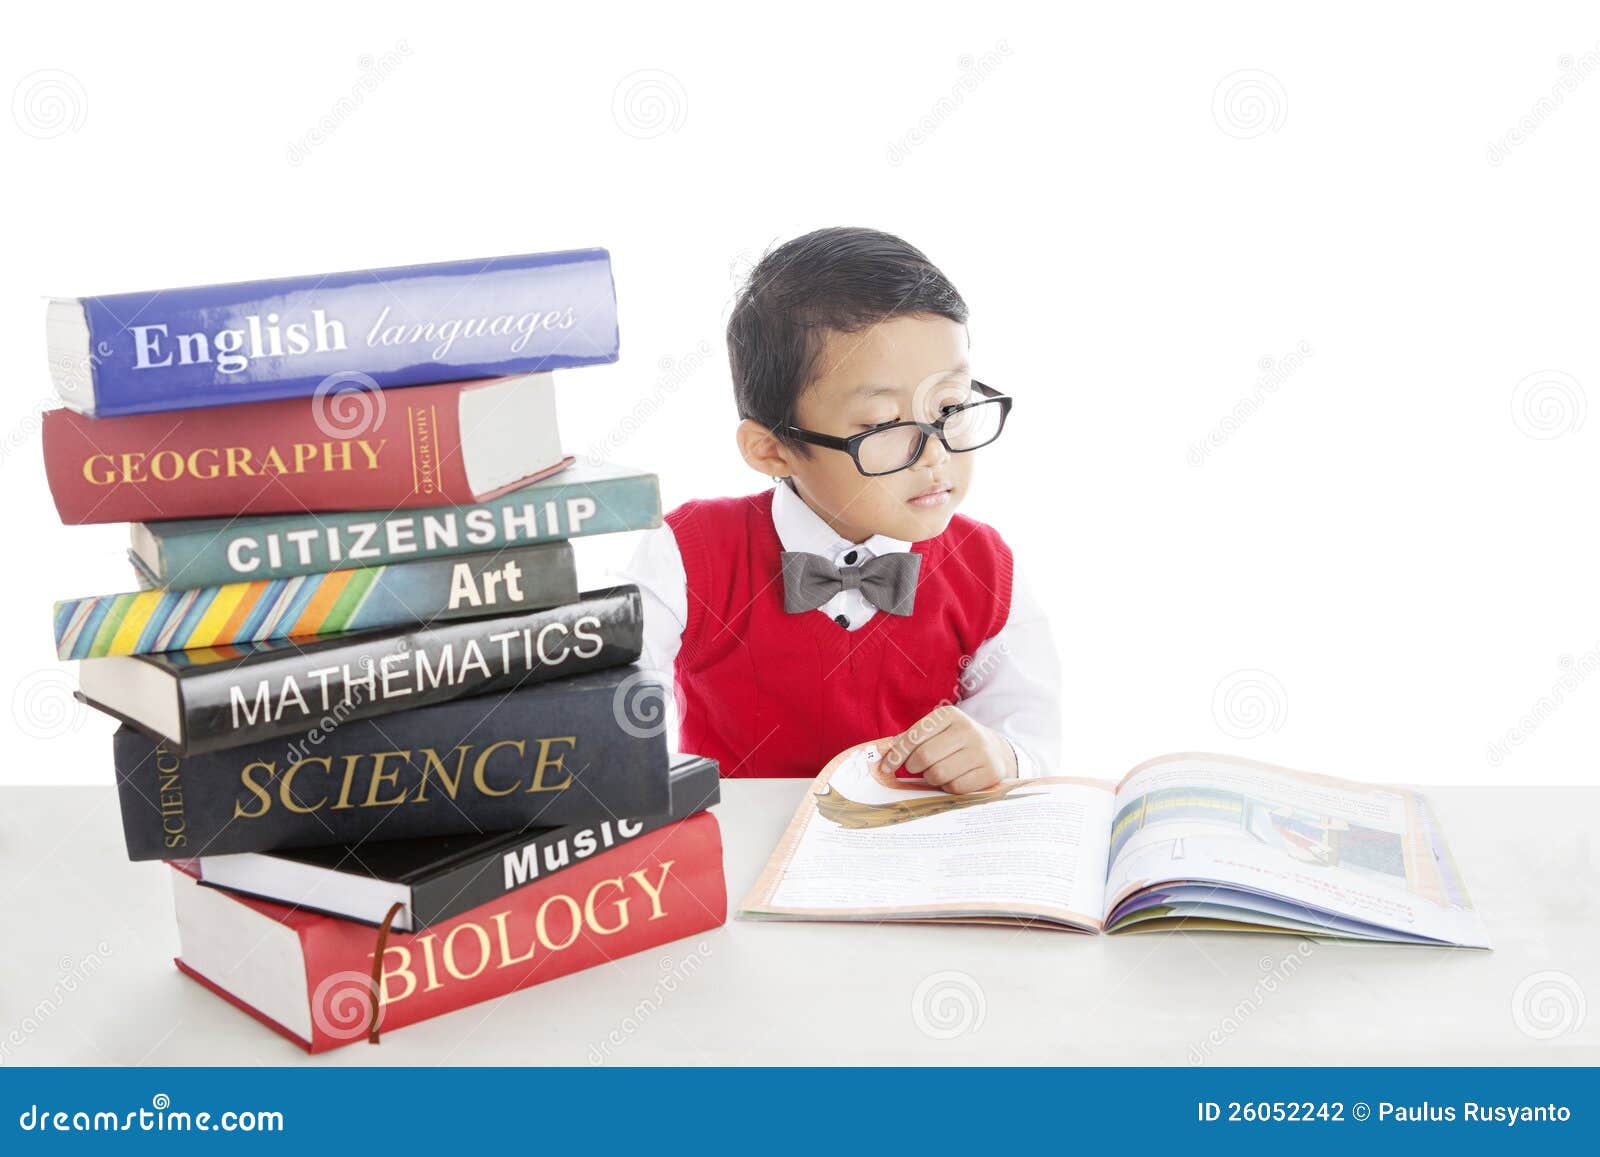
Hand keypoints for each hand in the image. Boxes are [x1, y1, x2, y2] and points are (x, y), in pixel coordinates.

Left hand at [881, 705, 1017, 794]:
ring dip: (931, 779)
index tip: (885, 766)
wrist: (994, 750)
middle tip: (915, 769)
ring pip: (938, 774)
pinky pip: (955, 788)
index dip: (896, 754)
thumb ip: (910, 739)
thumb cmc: (954, 742)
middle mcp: (967, 729)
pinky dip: (948, 788)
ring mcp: (981, 750)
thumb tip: (880, 752)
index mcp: (949, 715)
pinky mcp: (990, 771)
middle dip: (913, 767)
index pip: (914, 736)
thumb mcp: (935, 732)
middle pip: (924, 757)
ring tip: (937, 772)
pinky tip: (953, 779)